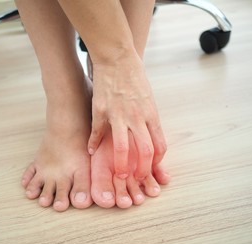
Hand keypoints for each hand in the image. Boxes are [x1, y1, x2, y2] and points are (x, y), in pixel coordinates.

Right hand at [88, 53, 166, 179]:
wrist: (117, 58)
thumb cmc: (135, 77)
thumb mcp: (148, 98)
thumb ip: (148, 118)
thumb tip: (148, 135)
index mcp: (151, 114)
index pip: (159, 145)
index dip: (156, 162)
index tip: (151, 168)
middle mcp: (137, 117)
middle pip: (145, 151)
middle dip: (142, 170)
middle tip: (137, 178)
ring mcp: (119, 115)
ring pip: (122, 148)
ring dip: (120, 165)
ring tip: (118, 174)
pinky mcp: (101, 111)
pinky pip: (97, 133)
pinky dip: (94, 145)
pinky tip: (92, 151)